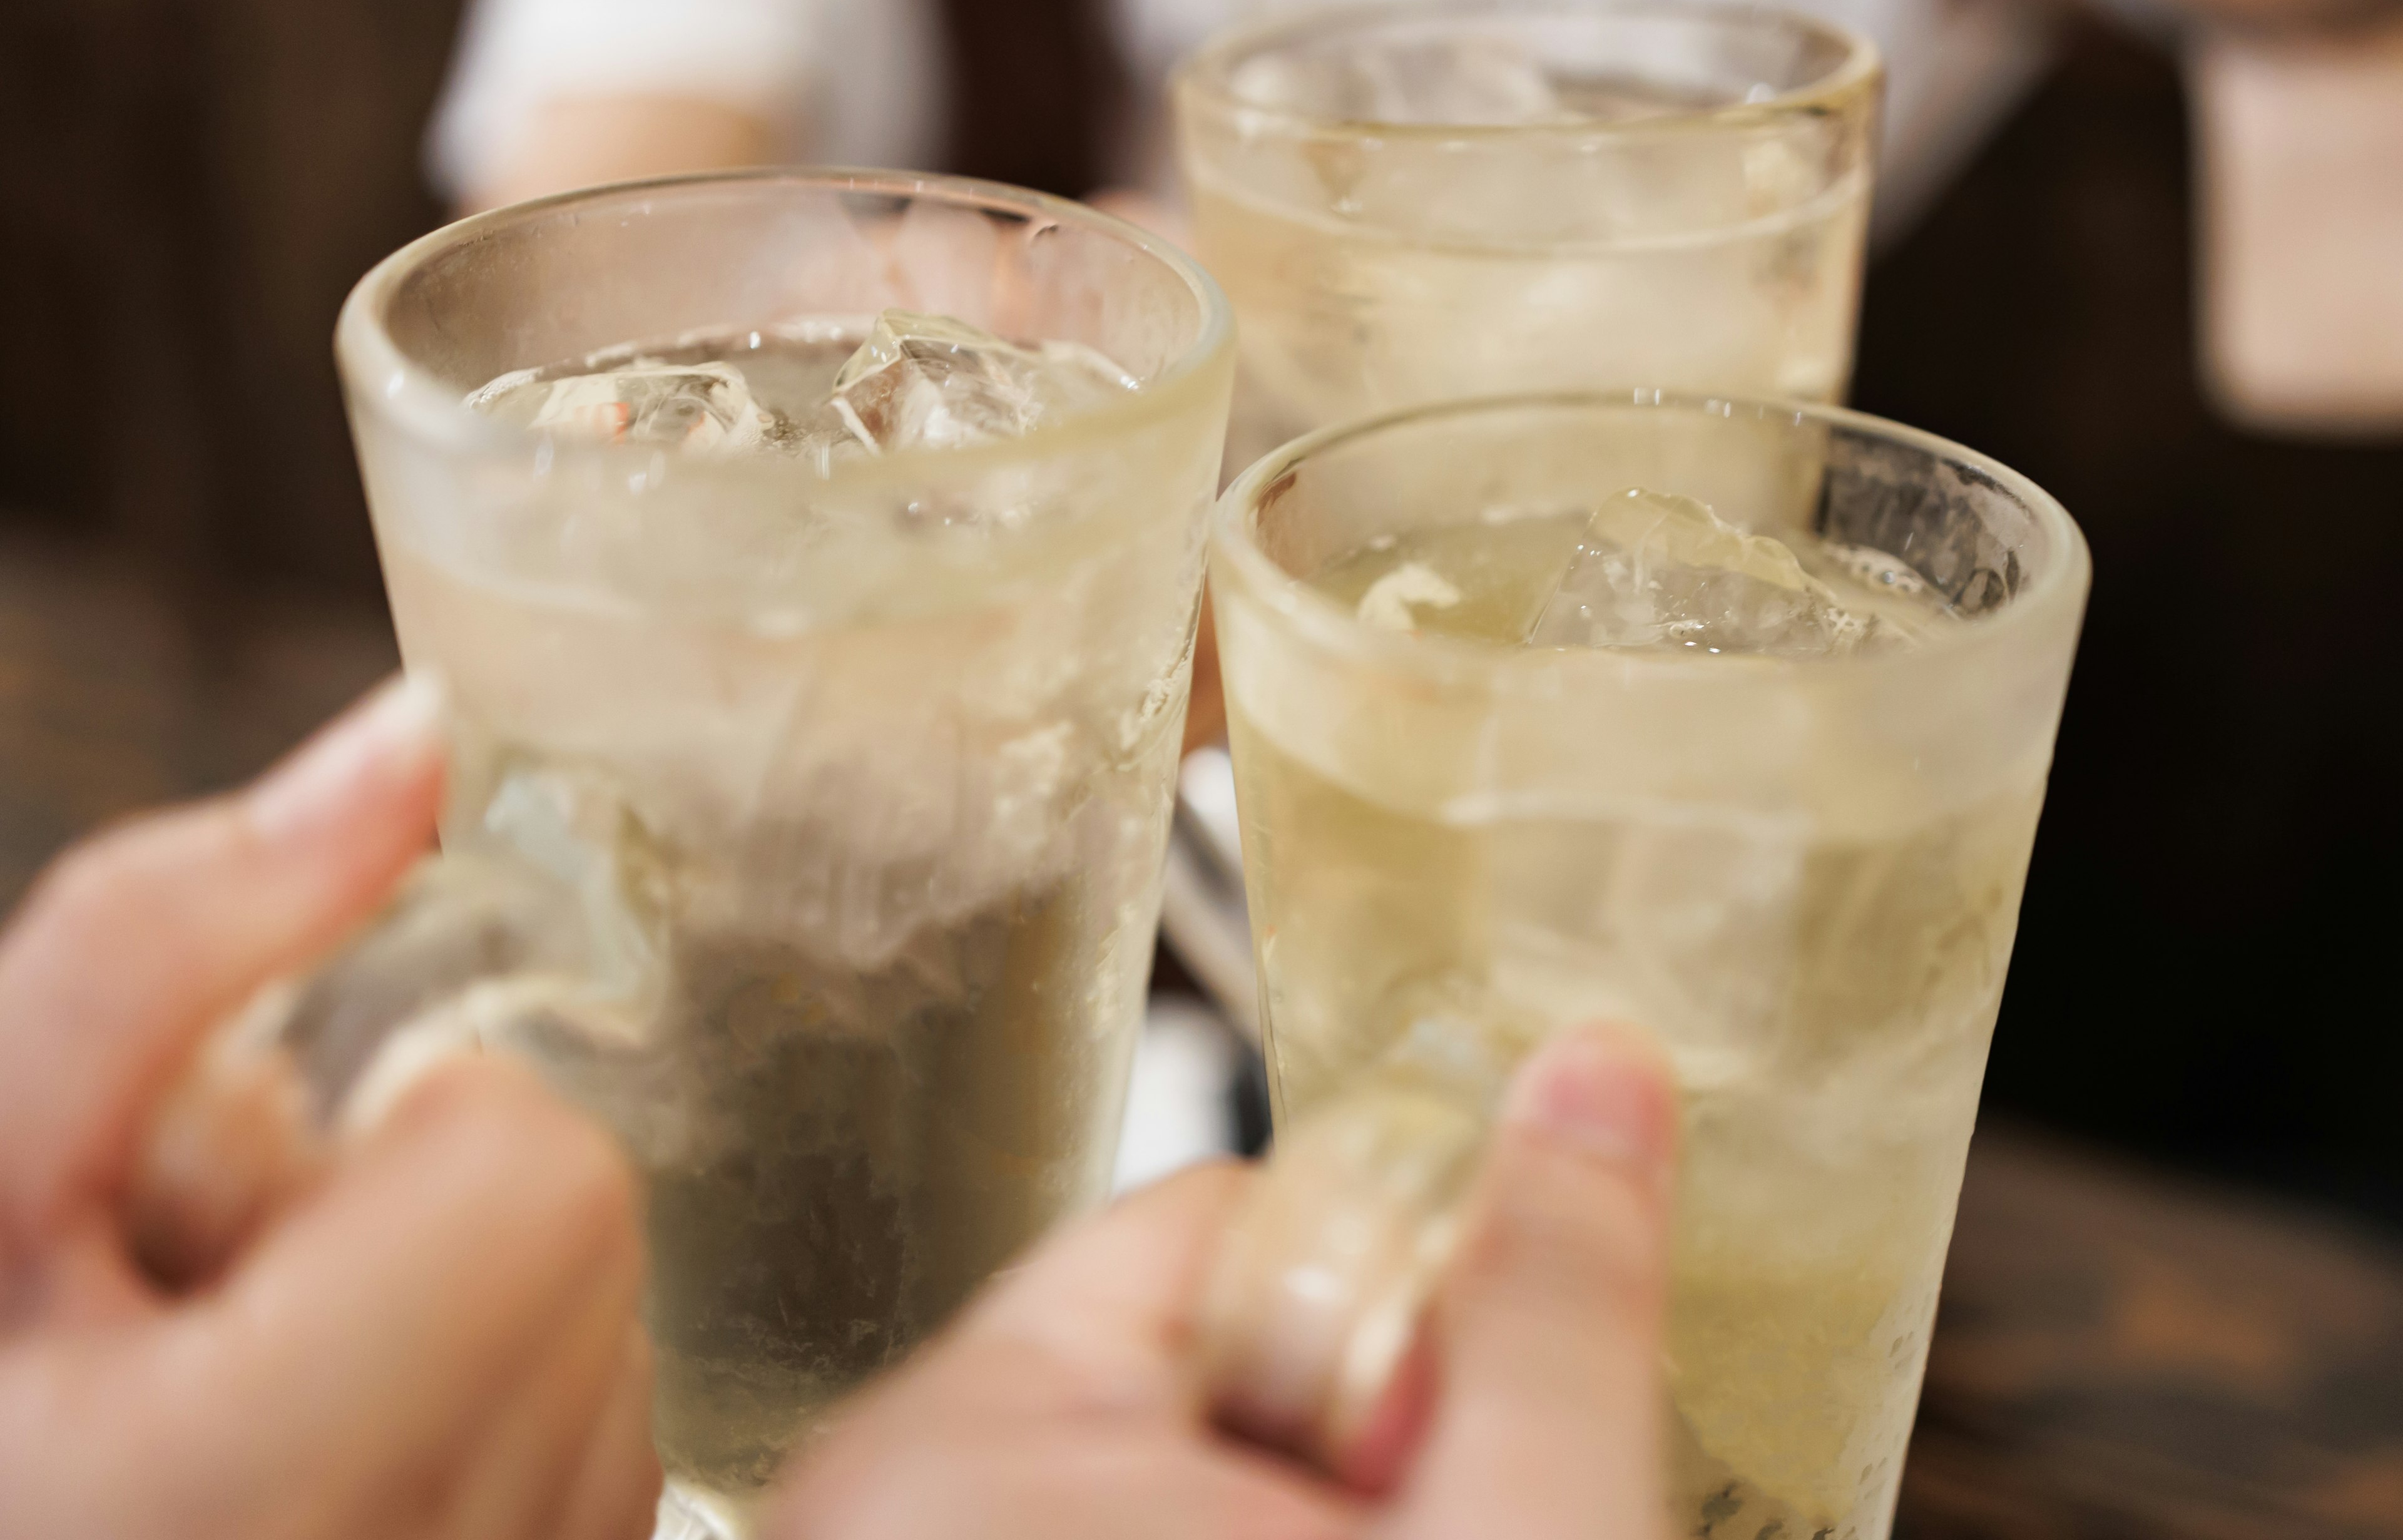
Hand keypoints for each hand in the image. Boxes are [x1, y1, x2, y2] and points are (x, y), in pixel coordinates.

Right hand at [0, 679, 659, 1539]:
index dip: (417, 1126)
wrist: (44, 1492)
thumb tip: (414, 735)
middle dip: (429, 1208)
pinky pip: (611, 1434)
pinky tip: (334, 1448)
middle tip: (239, 1284)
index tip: (278, 1176)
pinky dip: (495, 1402)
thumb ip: (162, 936)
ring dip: (458, 1309)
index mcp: (250, 1486)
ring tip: (266, 1379)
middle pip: (592, 1240)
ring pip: (611, 1330)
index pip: (540, 1180)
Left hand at [769, 1025, 1674, 1539]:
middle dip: (1326, 1433)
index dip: (1385, 1321)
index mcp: (969, 1440)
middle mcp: (869, 1496)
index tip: (1439, 1457)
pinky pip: (1064, 1520)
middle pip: (1184, 1334)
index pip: (1224, 1212)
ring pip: (1143, 1446)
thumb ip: (1547, 1313)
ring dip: (1272, 1508)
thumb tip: (1593, 1068)